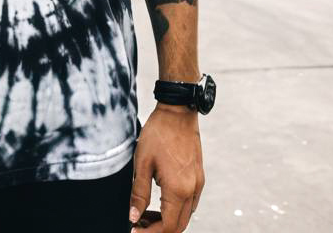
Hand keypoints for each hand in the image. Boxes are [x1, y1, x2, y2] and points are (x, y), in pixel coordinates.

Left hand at [128, 104, 204, 232]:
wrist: (177, 112)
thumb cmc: (158, 134)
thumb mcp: (142, 163)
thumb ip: (139, 193)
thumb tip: (134, 217)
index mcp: (178, 189)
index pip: (167, 226)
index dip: (150, 232)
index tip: (134, 230)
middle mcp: (192, 190)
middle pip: (178, 226)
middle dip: (158, 229)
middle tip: (139, 223)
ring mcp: (198, 184)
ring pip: (185, 216)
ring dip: (167, 220)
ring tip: (146, 213)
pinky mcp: (199, 177)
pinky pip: (190, 203)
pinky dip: (176, 209)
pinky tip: (160, 201)